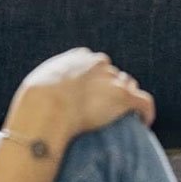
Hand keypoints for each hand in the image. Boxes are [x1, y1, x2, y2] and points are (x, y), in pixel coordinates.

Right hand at [13, 48, 155, 141]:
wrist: (46, 108)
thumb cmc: (34, 104)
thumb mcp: (34, 88)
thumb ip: (42, 89)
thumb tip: (34, 105)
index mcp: (78, 59)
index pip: (95, 64)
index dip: (94, 80)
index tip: (89, 95)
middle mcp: (99, 64)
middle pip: (113, 75)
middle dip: (111, 89)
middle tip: (105, 110)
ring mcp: (113, 80)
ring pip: (128, 87)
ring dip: (126, 100)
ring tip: (123, 117)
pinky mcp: (125, 97)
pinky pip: (144, 103)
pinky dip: (146, 113)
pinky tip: (145, 123)